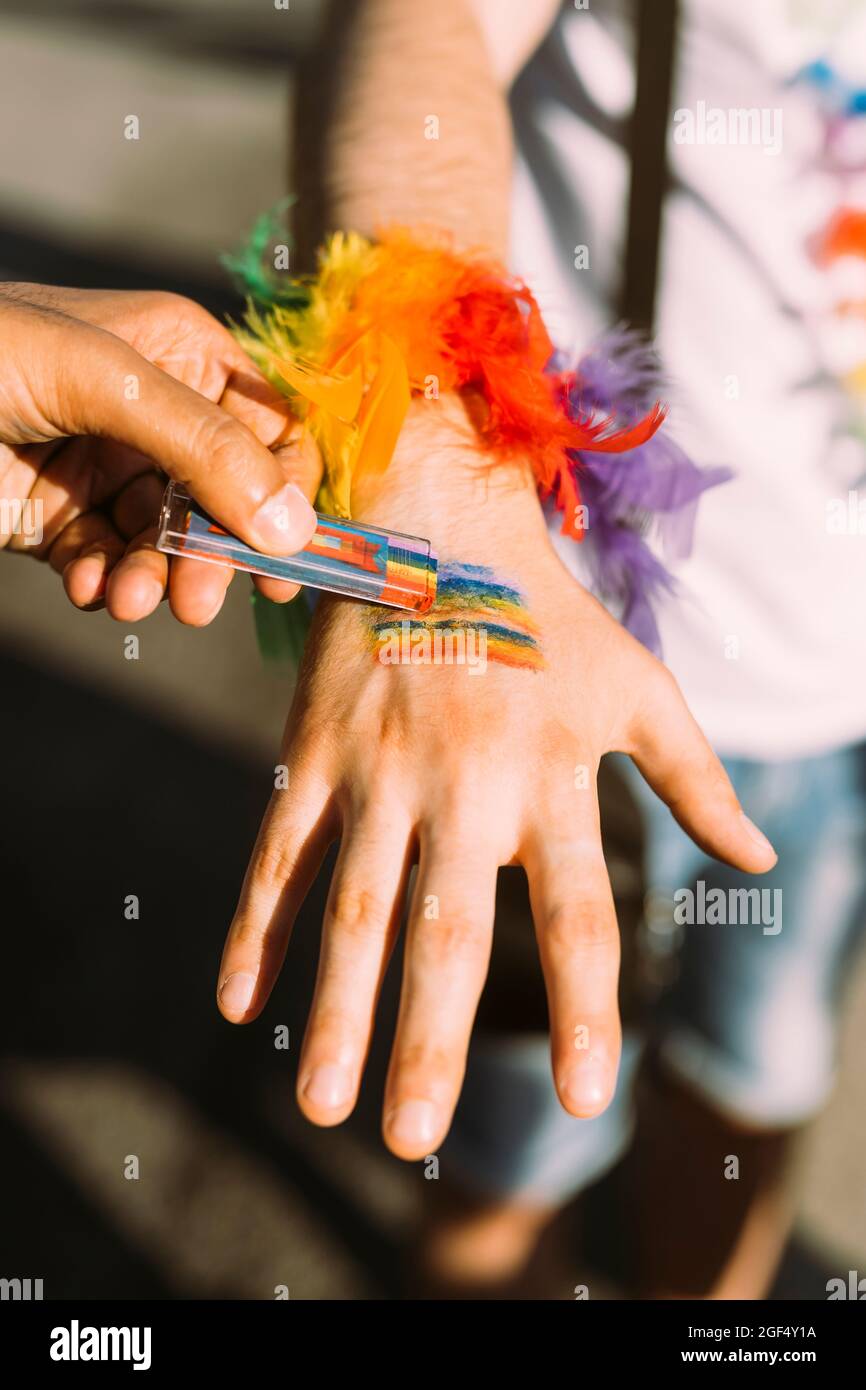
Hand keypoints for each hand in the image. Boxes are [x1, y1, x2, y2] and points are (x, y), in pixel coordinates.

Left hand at [0, 284, 318, 622]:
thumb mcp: (107, 381)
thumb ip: (204, 449)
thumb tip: (293, 527)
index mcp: (182, 356)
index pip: (272, 430)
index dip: (289, 491)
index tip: (287, 554)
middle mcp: (157, 416)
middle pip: (227, 500)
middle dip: (215, 553)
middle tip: (201, 600)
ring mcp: (109, 471)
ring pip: (171, 544)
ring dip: (159, 578)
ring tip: (134, 602)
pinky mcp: (64, 521)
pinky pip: (113, 565)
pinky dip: (107, 584)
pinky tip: (88, 586)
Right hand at [215, 398, 775, 1158]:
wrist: (435, 521)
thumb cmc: (549, 617)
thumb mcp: (638, 687)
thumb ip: (695, 777)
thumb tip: (756, 856)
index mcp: (552, 772)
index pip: (577, 910)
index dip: (585, 1004)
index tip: (590, 1098)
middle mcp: (465, 781)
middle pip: (448, 929)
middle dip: (429, 1038)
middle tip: (413, 1137)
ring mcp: (380, 769)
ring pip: (352, 906)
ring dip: (334, 1008)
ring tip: (320, 1106)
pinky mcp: (314, 751)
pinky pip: (279, 851)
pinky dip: (257, 925)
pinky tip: (238, 1002)